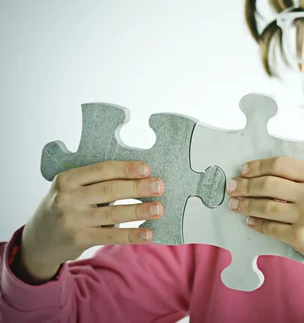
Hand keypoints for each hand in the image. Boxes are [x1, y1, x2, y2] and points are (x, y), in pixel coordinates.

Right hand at [20, 161, 164, 281]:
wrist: (38, 240)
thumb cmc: (65, 206)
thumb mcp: (71, 188)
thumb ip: (96, 182)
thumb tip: (139, 176)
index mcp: (67, 179)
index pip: (102, 170)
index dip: (126, 169)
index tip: (146, 168)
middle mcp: (67, 198)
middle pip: (110, 190)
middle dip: (138, 188)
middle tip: (159, 186)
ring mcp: (72, 220)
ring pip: (113, 214)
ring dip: (139, 211)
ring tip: (158, 208)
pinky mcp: (79, 239)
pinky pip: (111, 236)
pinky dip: (131, 235)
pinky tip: (147, 233)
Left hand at [226, 156, 303, 283]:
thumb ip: (299, 178)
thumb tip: (261, 175)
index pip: (279, 165)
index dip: (257, 166)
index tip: (244, 170)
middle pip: (268, 184)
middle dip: (245, 185)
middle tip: (232, 187)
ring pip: (265, 207)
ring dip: (245, 205)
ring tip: (235, 205)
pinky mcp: (300, 237)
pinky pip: (270, 228)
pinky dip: (256, 224)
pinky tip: (250, 221)